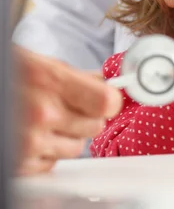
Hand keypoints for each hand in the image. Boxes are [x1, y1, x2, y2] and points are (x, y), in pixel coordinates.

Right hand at [14, 47, 121, 174]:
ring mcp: (29, 141)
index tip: (105, 100)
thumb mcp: (37, 63)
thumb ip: (75, 76)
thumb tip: (107, 84)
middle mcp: (42, 113)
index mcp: (49, 81)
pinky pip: (52, 164)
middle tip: (66, 108)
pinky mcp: (18, 163)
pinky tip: (29, 136)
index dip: (109, 101)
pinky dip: (45, 154)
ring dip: (66, 137)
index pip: (107, 102)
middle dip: (85, 118)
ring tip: (42, 121)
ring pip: (77, 148)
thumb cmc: (4, 73)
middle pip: (95, 126)